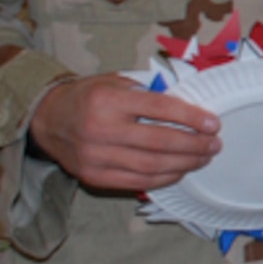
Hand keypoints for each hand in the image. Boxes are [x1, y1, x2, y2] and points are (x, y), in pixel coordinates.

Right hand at [30, 75, 219, 191]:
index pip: (160, 109)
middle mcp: (101, 129)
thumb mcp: (117, 82)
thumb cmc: (90, 97)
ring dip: (184, 164)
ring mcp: (96, 156)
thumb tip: (192, 108)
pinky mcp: (93, 176)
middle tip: (214, 144)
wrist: (48, 118)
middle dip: (194, 145)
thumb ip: (150, 92)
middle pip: (160, 142)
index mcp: (109, 100)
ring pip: (151, 166)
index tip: (213, 124)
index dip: (191, 117)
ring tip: (203, 158)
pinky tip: (180, 170)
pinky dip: (164, 178)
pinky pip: (137, 182)